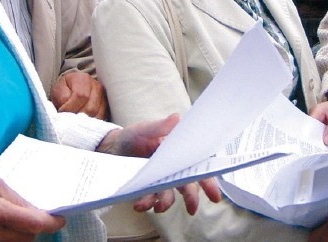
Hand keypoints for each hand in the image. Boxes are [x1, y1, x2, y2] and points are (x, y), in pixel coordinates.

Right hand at [0, 170, 64, 240]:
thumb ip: (15, 198)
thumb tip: (34, 210)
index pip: (34, 223)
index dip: (52, 223)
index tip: (60, 220)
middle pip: (26, 240)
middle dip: (35, 230)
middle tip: (37, 218)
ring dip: (20, 237)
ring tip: (18, 223)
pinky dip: (5, 241)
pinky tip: (4, 230)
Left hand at [50, 71, 108, 118]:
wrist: (72, 89)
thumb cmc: (64, 91)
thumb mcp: (58, 90)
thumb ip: (62, 98)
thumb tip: (67, 110)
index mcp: (84, 79)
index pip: (81, 95)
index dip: (70, 107)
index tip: (62, 112)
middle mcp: (98, 87)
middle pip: (91, 108)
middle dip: (78, 117)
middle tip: (68, 120)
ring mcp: (104, 97)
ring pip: (98, 115)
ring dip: (85, 122)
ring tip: (75, 122)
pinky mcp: (107, 107)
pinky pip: (102, 119)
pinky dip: (92, 124)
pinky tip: (84, 123)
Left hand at [97, 114, 222, 213]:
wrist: (112, 147)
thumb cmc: (134, 135)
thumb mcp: (146, 129)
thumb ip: (161, 126)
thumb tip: (177, 117)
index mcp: (177, 151)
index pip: (196, 164)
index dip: (208, 179)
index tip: (215, 194)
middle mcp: (172, 167)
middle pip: (188, 183)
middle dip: (192, 197)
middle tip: (192, 209)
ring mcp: (160, 179)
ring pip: (170, 194)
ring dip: (166, 203)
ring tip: (157, 206)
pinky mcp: (147, 188)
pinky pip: (151, 198)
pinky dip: (147, 203)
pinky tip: (140, 204)